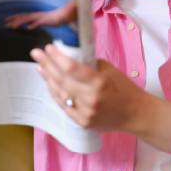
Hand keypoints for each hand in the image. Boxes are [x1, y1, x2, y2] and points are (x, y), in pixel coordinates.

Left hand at [6, 0, 76, 28]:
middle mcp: (35, 15)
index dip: (14, 18)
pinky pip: (38, 23)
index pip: (22, 16)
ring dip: (20, 23)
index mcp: (34, 16)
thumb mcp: (41, 21)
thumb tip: (28, 26)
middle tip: (6, 24)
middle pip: (22, 17)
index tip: (6, 20)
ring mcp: (40, 17)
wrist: (62, 16)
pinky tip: (28, 28)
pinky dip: (33, 25)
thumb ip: (35, 23)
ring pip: (28, 19)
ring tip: (13, 27)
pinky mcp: (45, 20)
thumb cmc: (53, 19)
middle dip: (13, 21)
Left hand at [30, 45, 149, 132]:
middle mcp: (91, 98)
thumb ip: (90, 64)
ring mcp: (86, 112)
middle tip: (36, 53)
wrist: (134, 113)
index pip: (72, 68)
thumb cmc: (124, 88)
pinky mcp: (83, 122)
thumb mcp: (110, 70)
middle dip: (47, 64)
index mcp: (100, 82)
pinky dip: (55, 94)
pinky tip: (50, 84)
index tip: (48, 48)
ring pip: (60, 93)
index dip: (57, 57)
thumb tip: (71, 55)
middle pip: (62, 79)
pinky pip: (64, 106)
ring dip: (47, 79)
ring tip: (40, 67)